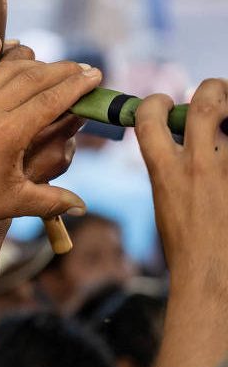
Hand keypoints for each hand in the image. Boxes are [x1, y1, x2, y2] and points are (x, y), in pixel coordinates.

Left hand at [0, 35, 100, 233]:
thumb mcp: (14, 203)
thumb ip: (52, 201)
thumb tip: (82, 207)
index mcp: (8, 132)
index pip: (52, 99)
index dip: (77, 86)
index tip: (96, 75)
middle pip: (33, 78)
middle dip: (62, 71)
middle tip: (83, 68)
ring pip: (4, 70)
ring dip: (30, 61)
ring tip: (50, 62)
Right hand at [136, 79, 227, 276]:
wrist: (214, 277)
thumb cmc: (188, 248)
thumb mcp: (166, 202)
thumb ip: (173, 169)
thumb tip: (184, 144)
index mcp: (166, 171)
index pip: (149, 116)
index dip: (154, 102)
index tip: (162, 104)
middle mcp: (200, 166)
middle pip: (206, 101)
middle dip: (213, 89)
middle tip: (218, 95)